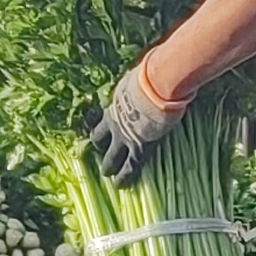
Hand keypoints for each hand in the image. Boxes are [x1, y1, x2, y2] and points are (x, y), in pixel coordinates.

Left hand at [90, 58, 178, 185]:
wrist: (157, 86)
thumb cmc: (152, 76)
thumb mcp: (140, 78)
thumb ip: (141, 82)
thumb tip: (153, 70)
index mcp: (115, 103)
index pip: (102, 120)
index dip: (100, 129)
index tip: (97, 136)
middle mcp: (115, 121)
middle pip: (101, 138)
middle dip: (100, 148)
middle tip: (98, 155)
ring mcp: (125, 136)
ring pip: (112, 156)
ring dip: (109, 166)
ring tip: (108, 174)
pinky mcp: (139, 147)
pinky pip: (130, 166)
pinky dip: (125, 176)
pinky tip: (121, 185)